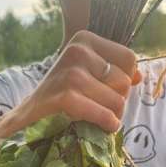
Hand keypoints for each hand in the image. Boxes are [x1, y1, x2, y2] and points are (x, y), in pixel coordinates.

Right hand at [24, 30, 140, 132]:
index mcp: (84, 40)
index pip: (129, 59)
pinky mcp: (67, 96)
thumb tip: (138, 76)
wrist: (27, 119)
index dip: (124, 81)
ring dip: (111, 115)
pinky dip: (107, 124)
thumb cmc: (61, 97)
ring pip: (118, 100)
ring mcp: (71, 73)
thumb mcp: (86, 76)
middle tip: (98, 108)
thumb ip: (113, 72)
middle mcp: (77, 51)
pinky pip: (105, 114)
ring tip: (95, 118)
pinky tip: (100, 127)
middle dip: (117, 101)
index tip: (105, 90)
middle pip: (124, 82)